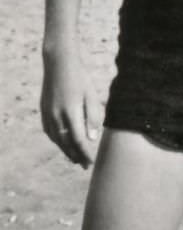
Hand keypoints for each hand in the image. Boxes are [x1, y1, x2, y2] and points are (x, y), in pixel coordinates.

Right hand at [40, 50, 101, 168]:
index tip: (91, 162)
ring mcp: (47, 115)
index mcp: (70, 112)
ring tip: (76, 158)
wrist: (59, 64)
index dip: (84, 153)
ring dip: (66, 151)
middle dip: (76, 156)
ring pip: (57, 139)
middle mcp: (56, 116)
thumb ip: (92, 116)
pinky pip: (50, 132)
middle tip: (85, 165)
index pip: (77, 140)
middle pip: (66, 143)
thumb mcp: (91, 95)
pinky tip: (64, 144)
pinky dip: (58, 141)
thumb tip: (91, 138)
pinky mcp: (44, 112)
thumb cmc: (80, 78)